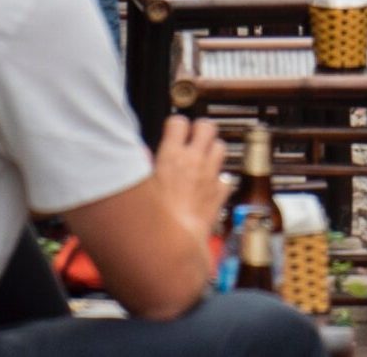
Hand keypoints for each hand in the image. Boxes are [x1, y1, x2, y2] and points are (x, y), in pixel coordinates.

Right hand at [151, 115, 227, 243]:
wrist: (174, 244)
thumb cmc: (154, 219)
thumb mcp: (140, 187)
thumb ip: (142, 166)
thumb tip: (140, 154)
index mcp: (172, 155)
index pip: (179, 122)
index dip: (176, 124)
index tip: (174, 129)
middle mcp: (194, 161)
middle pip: (207, 127)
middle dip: (201, 129)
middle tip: (195, 136)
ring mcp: (209, 176)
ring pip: (221, 147)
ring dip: (212, 150)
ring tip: (203, 157)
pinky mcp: (219, 193)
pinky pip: (226, 178)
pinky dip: (220, 179)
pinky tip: (210, 184)